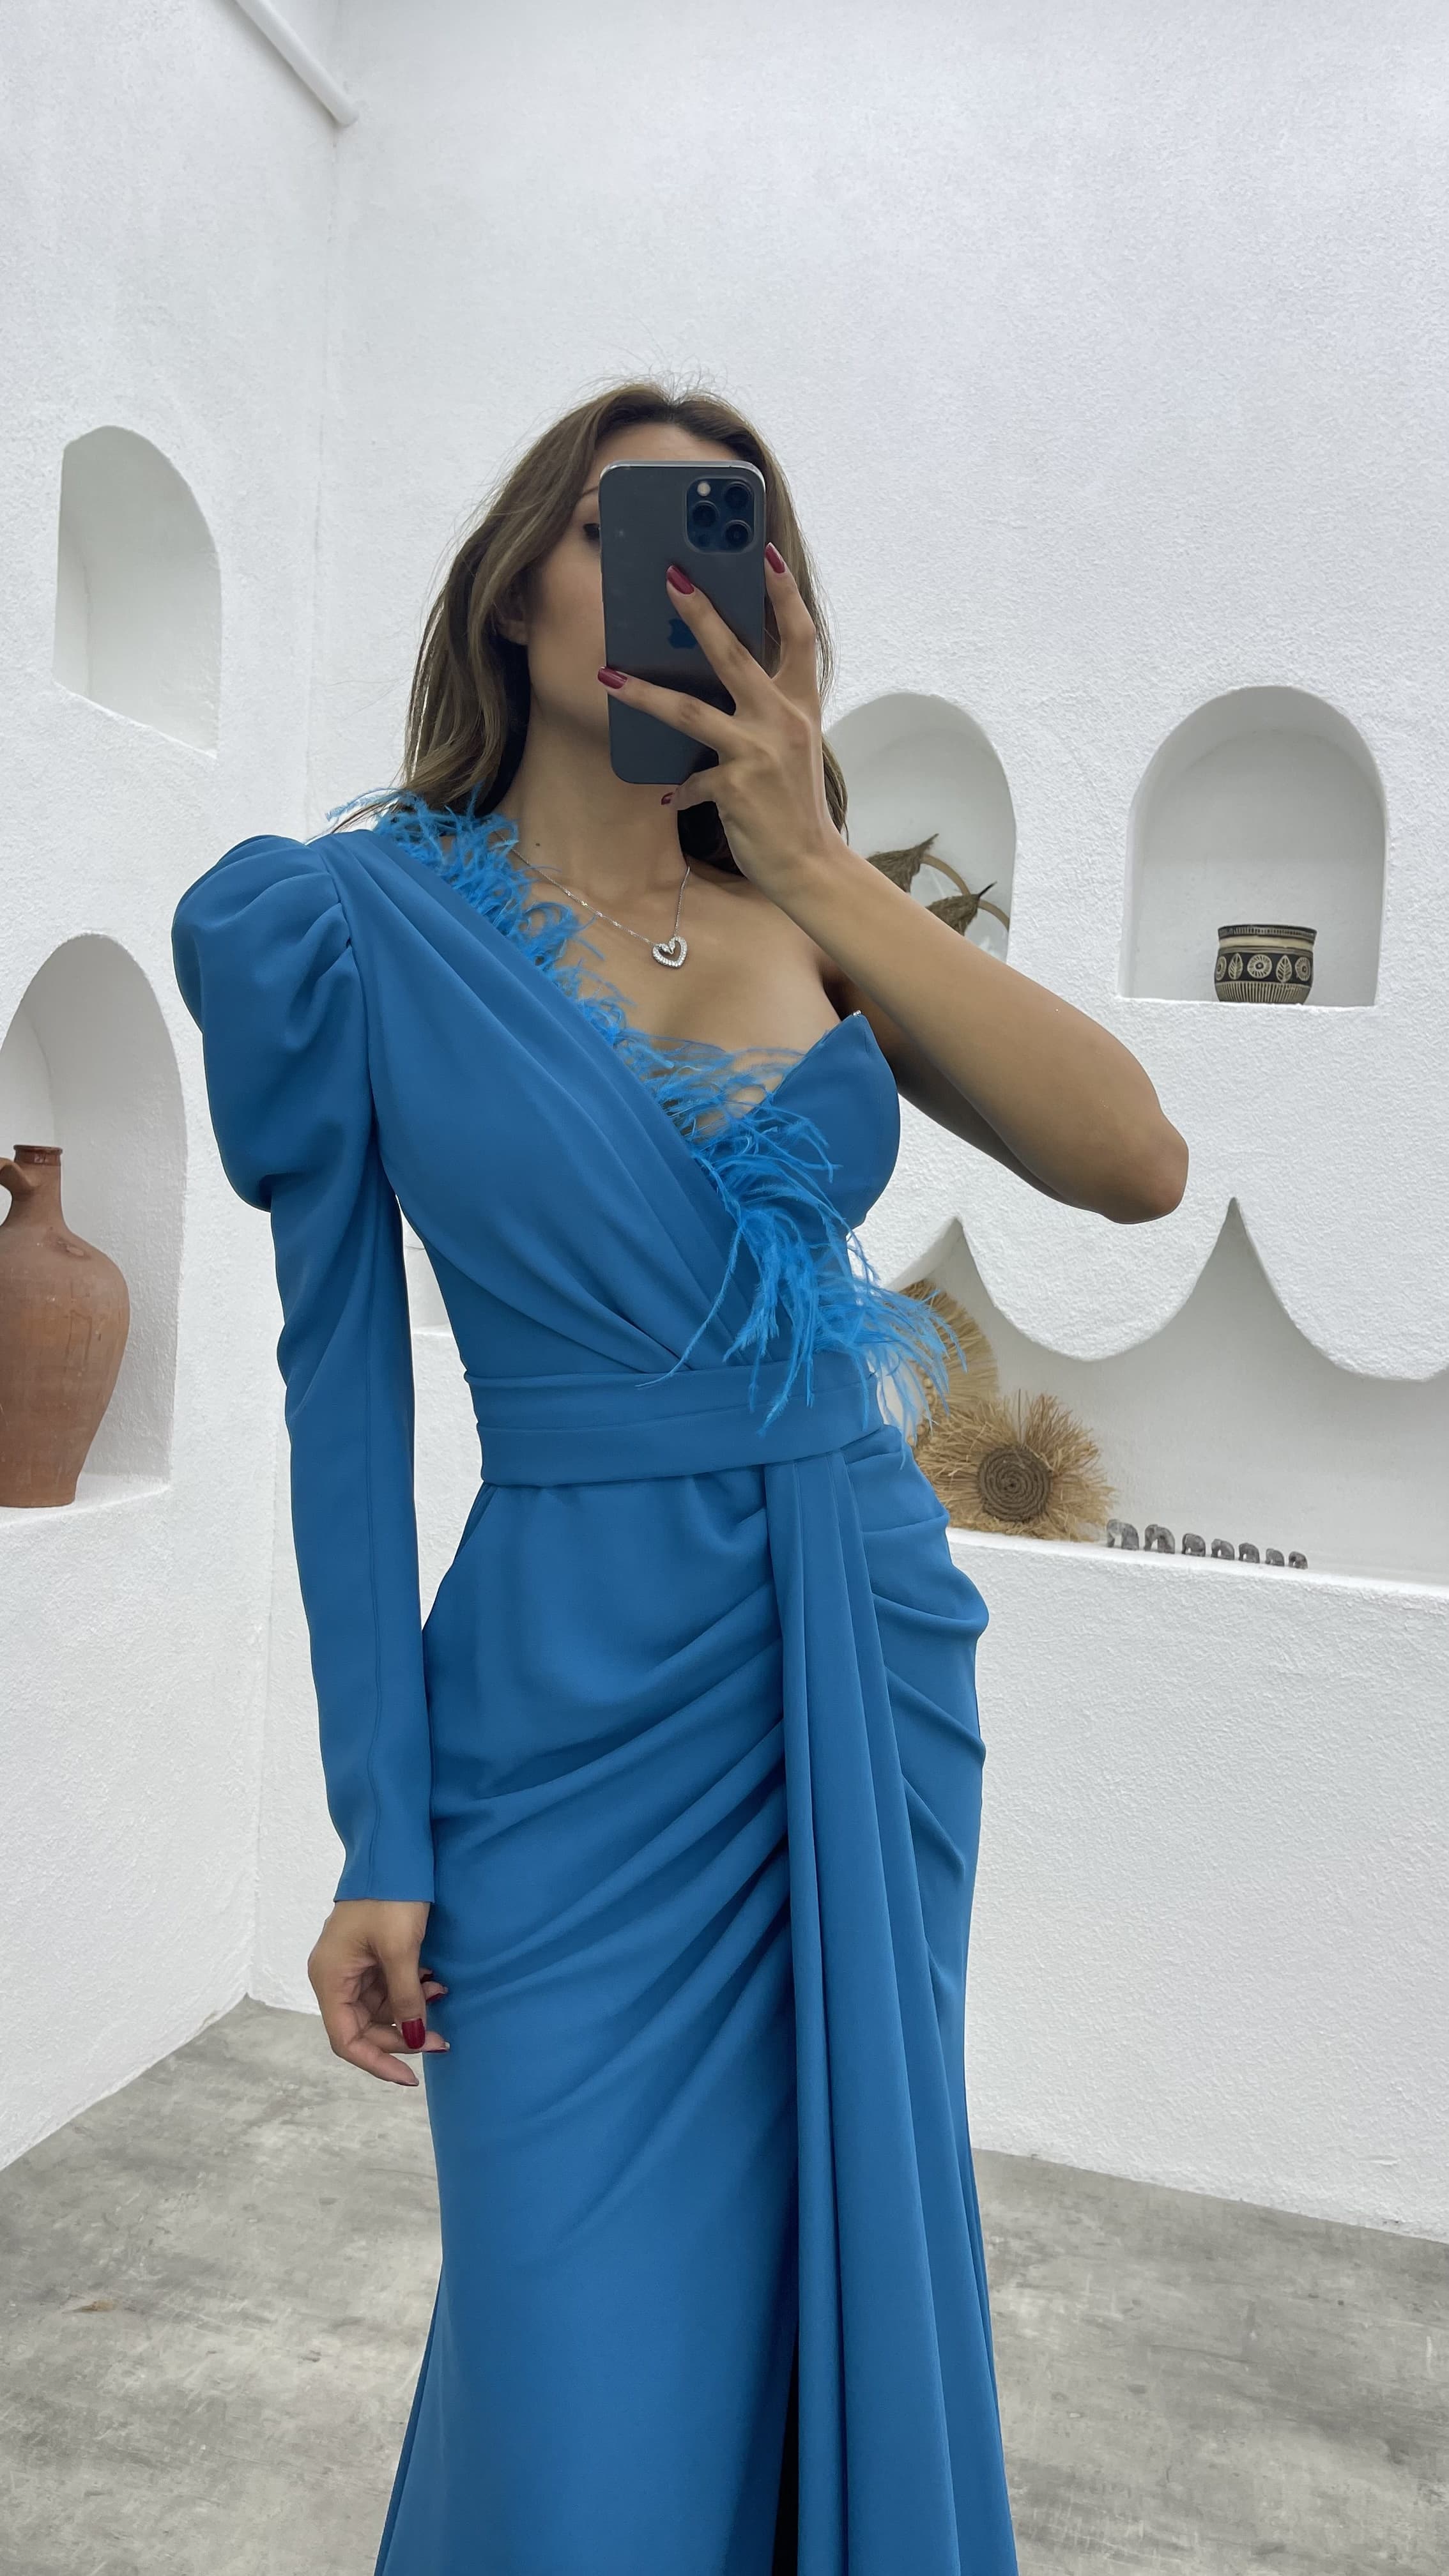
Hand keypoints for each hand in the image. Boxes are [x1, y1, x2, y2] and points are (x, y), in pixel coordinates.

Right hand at [307, 1899, 449, 2086]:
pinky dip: (411, 1991)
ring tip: (441, 1996)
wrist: (393, 1851)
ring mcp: (352, 1966)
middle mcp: (335, 1976)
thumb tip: (417, 2039)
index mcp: (330, 1978)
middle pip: (364, 2027)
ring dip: (411, 2010)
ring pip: (379, 2009)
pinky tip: (434, 1982)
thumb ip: (407, 1998)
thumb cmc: (390, 1897)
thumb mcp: (401, 1950)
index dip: (377, 2062)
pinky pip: (387, 1987)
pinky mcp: (369, 1955)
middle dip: (404, 2035)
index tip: (410, 2076)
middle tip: (443, 2039)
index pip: (346, 2040)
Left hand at [596, 545, 840, 895]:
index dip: (784, 591)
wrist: (809, 864)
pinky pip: (691, 780)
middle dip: (699, 610)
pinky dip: (681, 789)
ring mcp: (759, 751)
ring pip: (691, 711)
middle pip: (734, 652)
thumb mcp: (792, 746)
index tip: (764, 551)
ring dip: (644, 693)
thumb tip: (724, 682)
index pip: (800, 633)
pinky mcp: (735, 786)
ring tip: (608, 677)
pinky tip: (671, 798)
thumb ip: (765, 710)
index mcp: (801, 704)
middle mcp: (782, 719)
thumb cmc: (794, 803)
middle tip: (670, 574)